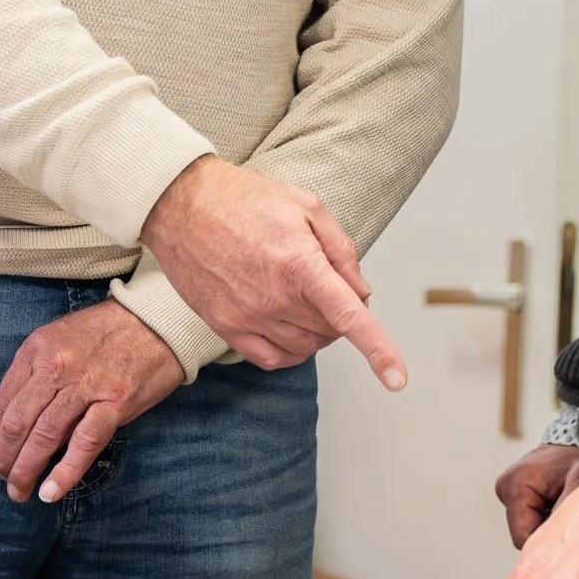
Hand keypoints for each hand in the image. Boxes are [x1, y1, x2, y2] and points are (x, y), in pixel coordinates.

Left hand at [0, 301, 182, 503]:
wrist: (159, 320)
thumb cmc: (109, 330)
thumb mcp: (61, 338)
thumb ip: (39, 373)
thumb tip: (22, 421)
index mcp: (37, 348)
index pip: (3, 402)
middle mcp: (55, 366)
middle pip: (17, 424)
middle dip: (5, 460)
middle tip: (4, 479)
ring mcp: (85, 385)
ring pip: (44, 437)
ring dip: (26, 471)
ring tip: (20, 492)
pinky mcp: (114, 402)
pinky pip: (83, 443)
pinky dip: (64, 472)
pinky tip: (51, 492)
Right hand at [138, 155, 406, 389]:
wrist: (181, 203)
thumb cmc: (245, 198)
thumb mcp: (306, 206)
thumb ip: (341, 250)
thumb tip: (360, 292)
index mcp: (299, 264)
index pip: (349, 317)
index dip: (378, 350)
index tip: (397, 379)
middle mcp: (274, 297)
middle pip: (331, 330)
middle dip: (343, 313)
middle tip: (330, 283)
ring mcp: (247, 316)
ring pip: (306, 348)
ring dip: (319, 332)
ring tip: (308, 299)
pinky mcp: (225, 327)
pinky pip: (272, 359)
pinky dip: (293, 351)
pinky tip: (292, 328)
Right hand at [495, 444, 578, 548]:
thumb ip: (566, 514)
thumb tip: (561, 545)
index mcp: (515, 486)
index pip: (523, 538)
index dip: (546, 542)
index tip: (568, 534)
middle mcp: (505, 488)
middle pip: (524, 532)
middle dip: (548, 531)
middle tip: (571, 515)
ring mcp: (507, 490)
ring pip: (527, 526)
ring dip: (548, 523)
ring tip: (565, 504)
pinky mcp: (515, 492)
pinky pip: (529, 517)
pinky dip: (546, 516)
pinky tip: (559, 502)